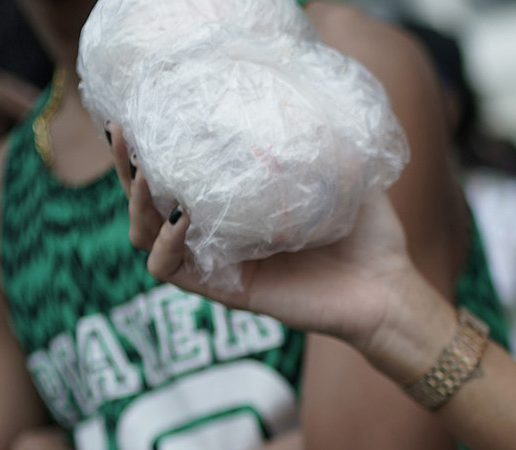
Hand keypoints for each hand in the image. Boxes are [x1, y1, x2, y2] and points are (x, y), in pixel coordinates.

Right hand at [109, 125, 443, 375]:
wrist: (390, 288)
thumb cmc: (370, 236)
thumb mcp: (344, 174)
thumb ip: (322, 140)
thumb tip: (305, 91)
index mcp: (236, 206)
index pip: (176, 174)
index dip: (150, 146)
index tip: (139, 112)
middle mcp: (219, 234)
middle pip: (146, 202)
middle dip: (127, 167)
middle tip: (124, 133)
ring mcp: (219, 263)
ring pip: (146, 236)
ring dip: (137, 203)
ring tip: (146, 173)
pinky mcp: (227, 291)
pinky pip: (173, 269)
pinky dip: (166, 243)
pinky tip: (180, 217)